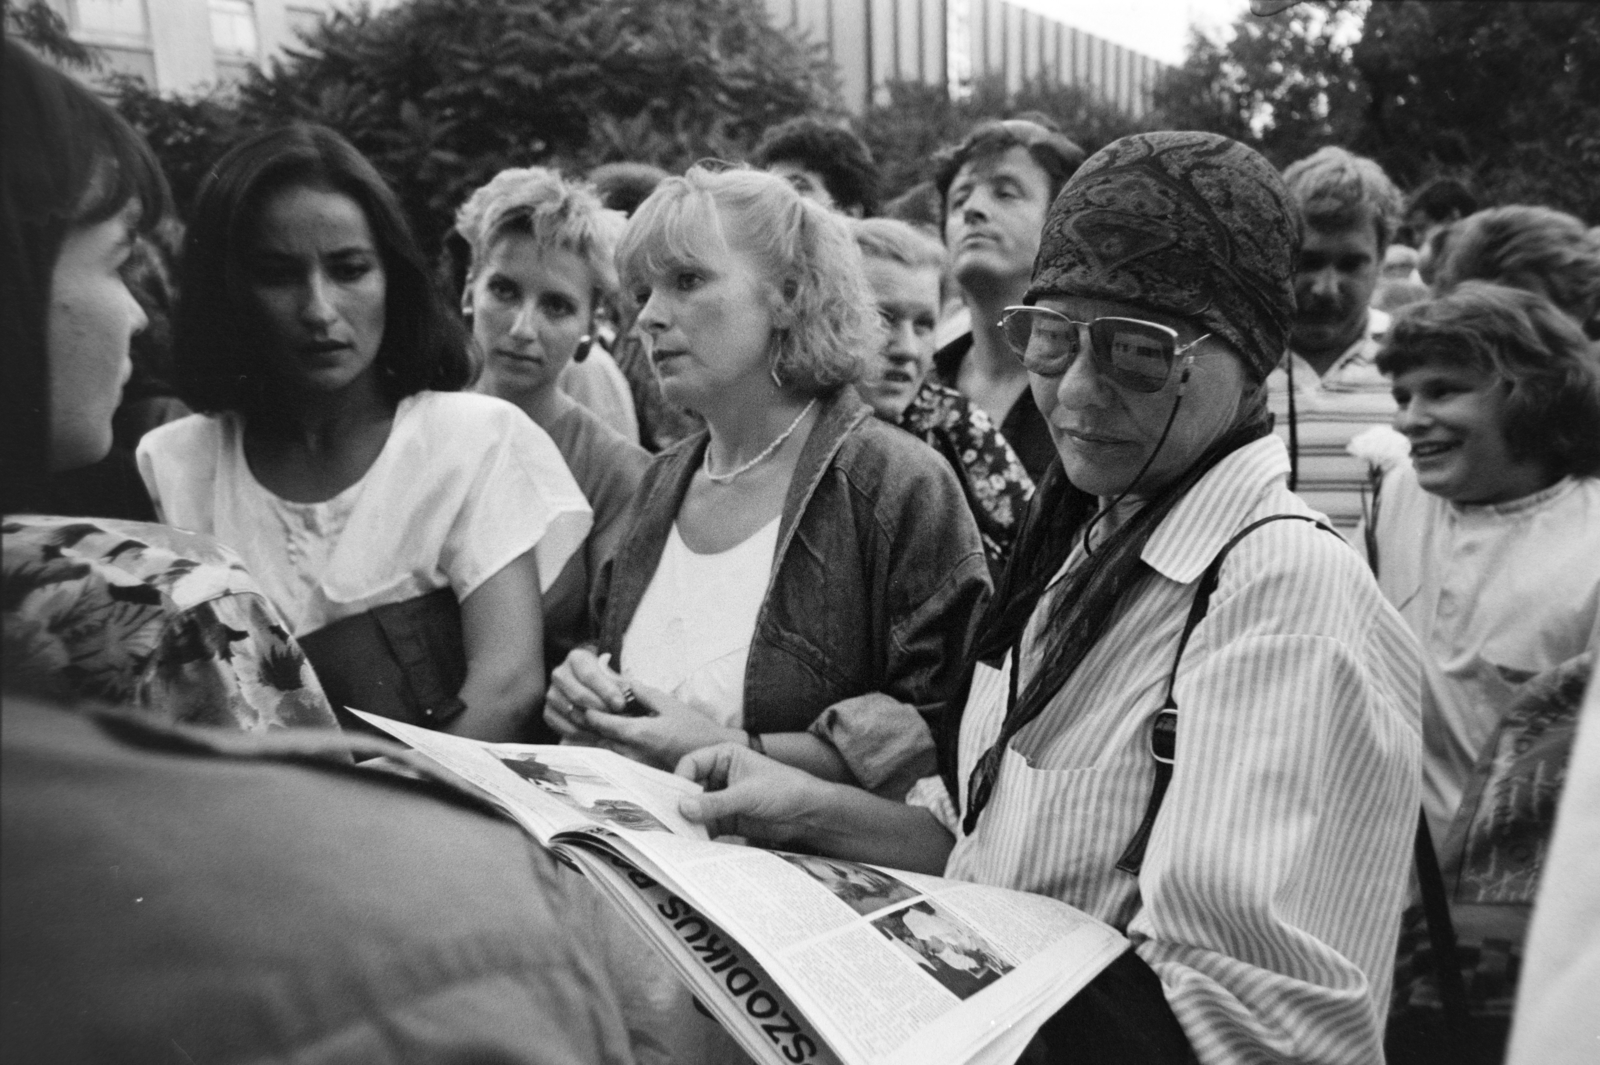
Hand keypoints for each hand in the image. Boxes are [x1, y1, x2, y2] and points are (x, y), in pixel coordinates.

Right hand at [544, 648, 625, 744]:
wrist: (590, 685)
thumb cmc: (607, 679)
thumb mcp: (614, 674)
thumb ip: (620, 683)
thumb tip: (628, 694)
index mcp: (576, 658)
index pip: (590, 675)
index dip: (606, 691)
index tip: (621, 704)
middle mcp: (560, 674)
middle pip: (579, 695)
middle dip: (600, 709)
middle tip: (616, 719)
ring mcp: (552, 693)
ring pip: (572, 713)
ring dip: (592, 724)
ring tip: (609, 728)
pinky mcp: (549, 712)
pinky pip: (564, 727)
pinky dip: (582, 734)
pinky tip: (596, 735)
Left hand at [580, 678, 744, 768]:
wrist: (712, 754)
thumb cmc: (693, 728)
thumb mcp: (668, 703)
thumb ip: (642, 692)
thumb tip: (622, 681)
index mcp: (637, 733)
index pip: (602, 722)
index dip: (588, 711)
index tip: (581, 701)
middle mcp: (632, 752)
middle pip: (597, 738)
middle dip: (587, 725)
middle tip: (578, 710)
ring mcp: (634, 765)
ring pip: (604, 751)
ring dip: (594, 738)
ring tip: (586, 725)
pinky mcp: (640, 772)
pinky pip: (615, 760)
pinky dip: (606, 749)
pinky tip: (604, 740)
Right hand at [674, 743, 832, 845]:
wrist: (809, 814)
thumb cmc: (784, 789)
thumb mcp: (748, 794)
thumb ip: (716, 802)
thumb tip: (683, 807)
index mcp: (724, 756)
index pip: (692, 763)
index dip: (681, 779)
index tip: (673, 799)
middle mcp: (719, 775)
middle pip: (690, 787)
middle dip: (680, 803)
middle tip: (666, 820)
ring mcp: (722, 798)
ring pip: (695, 809)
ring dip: (687, 821)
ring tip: (675, 836)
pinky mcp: (727, 819)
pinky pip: (706, 825)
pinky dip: (698, 834)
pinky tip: (691, 844)